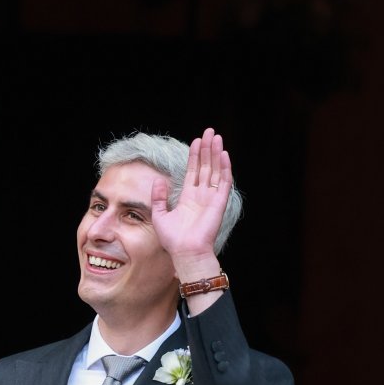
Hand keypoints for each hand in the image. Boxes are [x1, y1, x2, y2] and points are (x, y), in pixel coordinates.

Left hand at [150, 127, 230, 275]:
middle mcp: (201, 195)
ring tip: (215, 137)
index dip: (195, 156)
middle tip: (209, 132)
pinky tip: (224, 154)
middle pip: (206, 166)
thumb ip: (158, 198)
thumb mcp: (159, 216)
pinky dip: (225, 168)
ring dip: (216, 153)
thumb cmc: (173, 239)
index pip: (193, 171)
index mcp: (188, 197)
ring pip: (216, 170)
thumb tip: (158, 180)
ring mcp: (211, 198)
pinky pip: (224, 182)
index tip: (195, 141)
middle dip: (207, 149)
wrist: (185, 252)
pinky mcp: (219, 202)